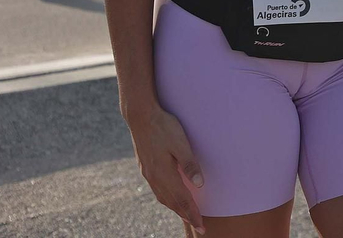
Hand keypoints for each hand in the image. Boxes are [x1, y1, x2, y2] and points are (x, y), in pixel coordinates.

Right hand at [126, 104, 205, 231]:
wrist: (140, 116)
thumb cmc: (163, 127)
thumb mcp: (180, 143)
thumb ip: (190, 164)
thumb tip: (199, 185)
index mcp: (163, 174)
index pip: (182, 199)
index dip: (193, 214)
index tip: (202, 226)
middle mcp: (154, 177)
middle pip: (172, 202)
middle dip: (186, 214)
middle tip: (198, 226)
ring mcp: (148, 173)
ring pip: (163, 197)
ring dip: (175, 208)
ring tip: (186, 215)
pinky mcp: (146, 167)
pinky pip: (158, 189)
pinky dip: (167, 198)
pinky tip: (170, 196)